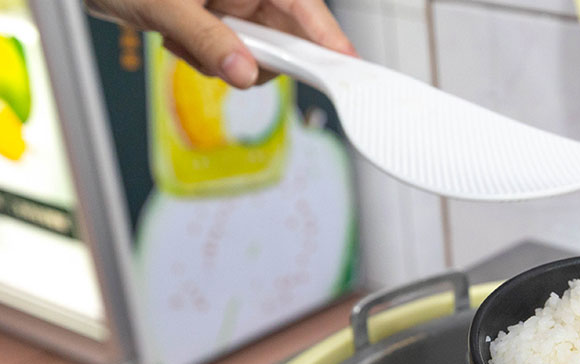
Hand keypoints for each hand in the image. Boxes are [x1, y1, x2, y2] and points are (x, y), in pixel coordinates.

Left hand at [85, 0, 355, 87]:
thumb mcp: (166, 5)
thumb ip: (207, 40)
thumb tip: (244, 73)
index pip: (305, 6)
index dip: (329, 38)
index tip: (347, 67)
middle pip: (286, 35)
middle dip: (260, 57)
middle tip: (238, 65)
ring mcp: (232, 6)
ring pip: (256, 52)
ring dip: (225, 61)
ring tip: (187, 43)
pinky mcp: (216, 22)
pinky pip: (229, 55)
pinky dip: (206, 60)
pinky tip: (178, 42)